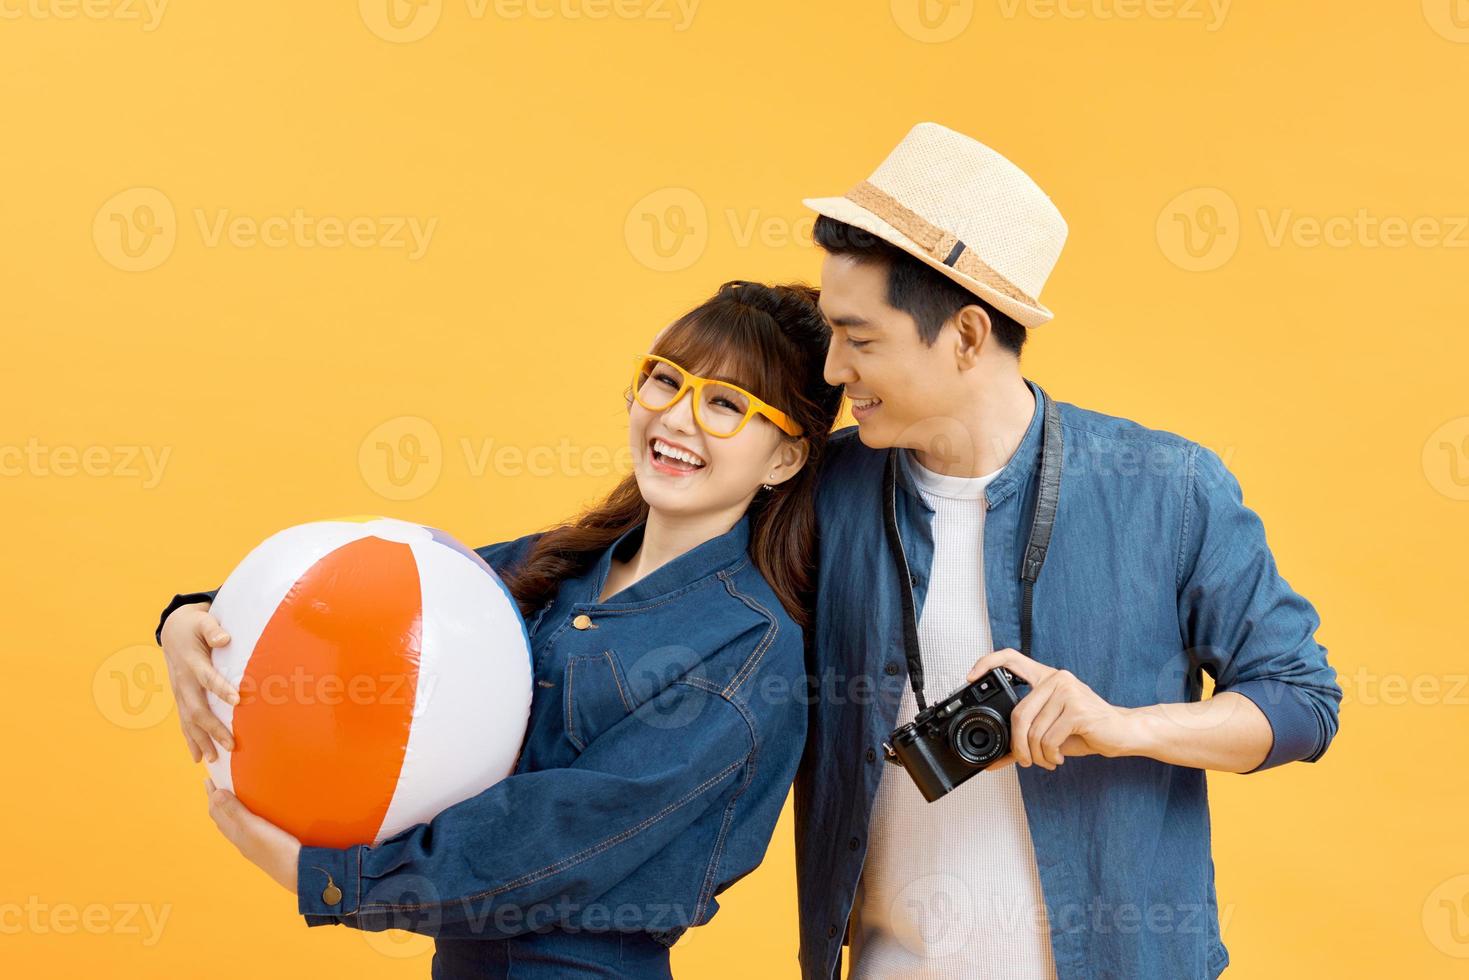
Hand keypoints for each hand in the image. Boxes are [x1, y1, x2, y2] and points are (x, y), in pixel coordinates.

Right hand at [160, 602, 238, 762]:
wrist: (173, 630)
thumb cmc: (194, 626)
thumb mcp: (203, 621)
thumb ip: (213, 629)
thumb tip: (224, 638)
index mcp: (192, 663)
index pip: (208, 678)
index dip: (221, 688)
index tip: (237, 700)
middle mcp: (183, 681)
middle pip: (197, 708)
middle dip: (213, 728)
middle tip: (231, 744)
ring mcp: (180, 692)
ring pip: (188, 720)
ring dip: (201, 740)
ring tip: (214, 759)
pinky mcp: (181, 698)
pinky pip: (185, 722)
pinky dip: (191, 740)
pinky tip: (199, 757)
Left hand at [205, 778, 300, 894]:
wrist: (297, 872)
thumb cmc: (276, 849)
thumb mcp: (254, 827)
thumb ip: (235, 811)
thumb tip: (215, 793)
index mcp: (236, 833)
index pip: (217, 812)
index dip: (211, 796)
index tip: (208, 779)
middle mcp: (241, 840)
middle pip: (222, 819)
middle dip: (217, 801)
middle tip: (215, 786)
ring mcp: (253, 844)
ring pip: (233, 825)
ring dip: (228, 810)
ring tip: (229, 798)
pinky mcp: (265, 846)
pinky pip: (246, 829)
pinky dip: (241, 818)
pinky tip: (253, 817)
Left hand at [966, 648, 1136, 770]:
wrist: (1123, 732)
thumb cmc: (1085, 730)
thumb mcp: (1049, 733)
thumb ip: (1023, 741)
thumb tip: (994, 762)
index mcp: (1047, 677)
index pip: (1011, 658)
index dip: (987, 663)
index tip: (971, 676)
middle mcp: (1056, 679)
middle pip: (1019, 714)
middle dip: (1018, 746)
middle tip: (1025, 760)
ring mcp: (1068, 692)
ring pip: (1034, 731)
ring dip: (1037, 755)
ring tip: (1048, 759)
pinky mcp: (1078, 710)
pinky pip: (1050, 739)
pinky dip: (1050, 755)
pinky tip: (1058, 757)